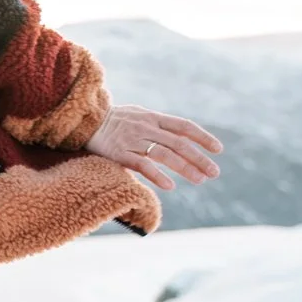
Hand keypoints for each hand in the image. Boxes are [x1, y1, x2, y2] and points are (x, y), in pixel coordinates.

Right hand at [86, 105, 221, 190]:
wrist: (83, 121)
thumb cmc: (113, 120)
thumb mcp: (138, 115)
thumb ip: (158, 125)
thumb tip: (182, 135)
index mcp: (152, 117)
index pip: (183, 126)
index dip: (202, 137)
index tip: (218, 150)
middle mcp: (145, 127)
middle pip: (179, 143)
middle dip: (199, 158)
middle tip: (214, 172)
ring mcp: (132, 140)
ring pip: (164, 154)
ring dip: (185, 168)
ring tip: (200, 180)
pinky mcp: (119, 153)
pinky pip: (142, 165)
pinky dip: (158, 176)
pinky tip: (170, 186)